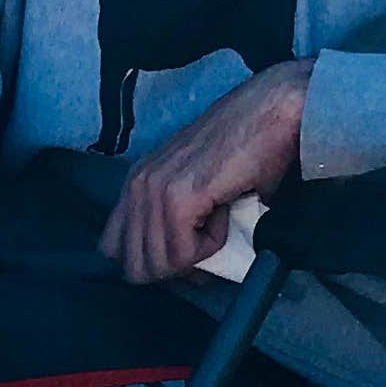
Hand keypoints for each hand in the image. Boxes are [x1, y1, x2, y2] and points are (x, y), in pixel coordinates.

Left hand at [99, 57, 310, 284]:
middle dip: (174, 268)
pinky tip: (225, 210)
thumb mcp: (196, 188)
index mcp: (136, 182)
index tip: (187, 253)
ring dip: (196, 254)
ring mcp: (155, 189)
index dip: (150, 264)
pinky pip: (184, 252)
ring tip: (219, 216)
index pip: (113, 249)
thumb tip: (183, 273)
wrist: (272, 113)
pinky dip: (212, 245)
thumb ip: (176, 222)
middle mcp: (137, 184)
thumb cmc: (246, 149)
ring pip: (160, 264)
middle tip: (207, 242)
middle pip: (135, 266)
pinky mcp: (179, 196)